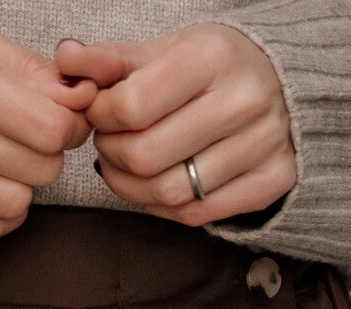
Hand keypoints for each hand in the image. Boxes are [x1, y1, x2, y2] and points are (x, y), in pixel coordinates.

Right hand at [0, 3, 94, 244]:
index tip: (63, 116)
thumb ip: (19, 66)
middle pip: (36, 168)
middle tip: (34, 136)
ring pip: (12, 205)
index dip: (70, 125)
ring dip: (24, 187)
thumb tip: (76, 96)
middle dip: (49, 153)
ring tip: (8, 162)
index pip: (46, 126)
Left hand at [57, 26, 294, 224]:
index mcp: (212, 56)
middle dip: (112, 155)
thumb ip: (111, 59)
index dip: (101, 118)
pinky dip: (165, 207)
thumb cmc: (211, 69)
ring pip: (170, 192)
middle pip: (146, 156)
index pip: (132, 106)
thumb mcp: (164, 51)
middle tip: (110, 145)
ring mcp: (263, 143)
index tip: (101, 114)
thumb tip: (66, 60)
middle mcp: (244, 100)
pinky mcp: (273, 179)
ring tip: (127, 167)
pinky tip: (158, 186)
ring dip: (132, 188)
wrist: (284, 85)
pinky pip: (198, 214)